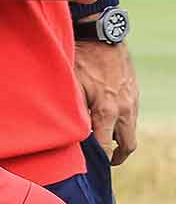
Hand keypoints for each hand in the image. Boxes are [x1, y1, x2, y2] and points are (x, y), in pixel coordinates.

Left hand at [74, 39, 137, 163]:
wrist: (101, 35)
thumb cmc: (79, 59)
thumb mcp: (70, 86)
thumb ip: (72, 112)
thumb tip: (68, 133)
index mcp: (106, 110)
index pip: (106, 146)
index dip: (99, 160)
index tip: (90, 168)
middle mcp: (124, 109)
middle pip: (127, 145)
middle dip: (117, 157)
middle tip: (105, 162)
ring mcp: (132, 100)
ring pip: (132, 131)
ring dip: (121, 140)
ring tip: (107, 144)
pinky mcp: (134, 92)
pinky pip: (132, 116)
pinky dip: (123, 124)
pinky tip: (108, 122)